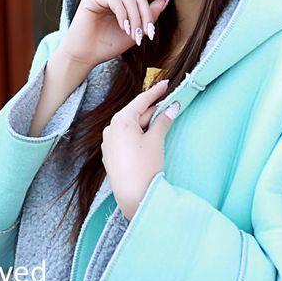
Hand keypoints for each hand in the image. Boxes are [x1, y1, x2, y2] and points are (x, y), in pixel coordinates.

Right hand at [55, 0, 176, 72]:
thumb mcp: (135, 32)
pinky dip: (123, 15)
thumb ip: (149, 16)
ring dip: (136, 19)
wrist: (85, 56)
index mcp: (123, 2)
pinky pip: (115, 0)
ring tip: (135, 36)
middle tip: (149, 34)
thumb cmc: (107, 46)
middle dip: (147, 14)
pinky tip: (124, 28)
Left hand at [102, 79, 180, 219]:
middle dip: (152, 110)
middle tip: (169, 104)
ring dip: (145, 123)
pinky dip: (137, 134)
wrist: (133, 196)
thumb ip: (163, 121)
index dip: (155, 92)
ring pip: (130, 126)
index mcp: (121, 121)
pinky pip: (124, 137)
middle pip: (135, 113)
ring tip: (161, 121)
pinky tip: (148, 137)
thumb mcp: (156, 140)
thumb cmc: (145, 166)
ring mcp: (109, 142)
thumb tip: (172, 107)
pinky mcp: (110, 154)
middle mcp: (111, 128)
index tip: (166, 84)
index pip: (141, 101)